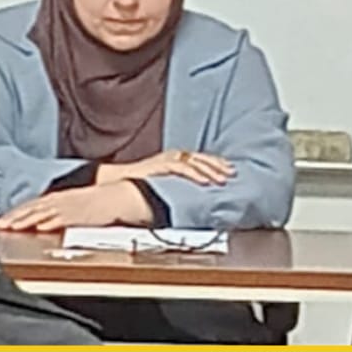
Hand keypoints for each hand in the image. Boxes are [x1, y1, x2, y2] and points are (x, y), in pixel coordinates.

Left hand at [0, 182, 152, 231]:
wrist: (117, 195)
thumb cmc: (96, 201)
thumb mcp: (72, 202)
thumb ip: (56, 210)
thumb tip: (41, 221)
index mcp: (57, 197)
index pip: (31, 205)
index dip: (15, 213)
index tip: (1, 221)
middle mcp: (59, 201)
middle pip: (32, 209)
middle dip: (15, 217)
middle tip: (0, 225)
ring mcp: (68, 207)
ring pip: (43, 214)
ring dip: (27, 221)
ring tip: (14, 227)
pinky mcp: (78, 215)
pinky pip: (62, 219)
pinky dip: (50, 222)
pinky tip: (40, 227)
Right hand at [96, 150, 235, 186]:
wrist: (120, 180)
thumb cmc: (142, 183)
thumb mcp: (166, 181)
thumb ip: (180, 184)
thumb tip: (197, 195)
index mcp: (177, 157)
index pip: (202, 158)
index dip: (217, 163)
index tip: (230, 169)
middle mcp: (175, 155)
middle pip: (203, 159)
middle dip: (219, 166)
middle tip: (232, 174)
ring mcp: (169, 159)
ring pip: (196, 163)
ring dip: (211, 172)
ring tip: (222, 180)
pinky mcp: (162, 165)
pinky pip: (183, 169)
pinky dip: (196, 175)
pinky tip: (205, 182)